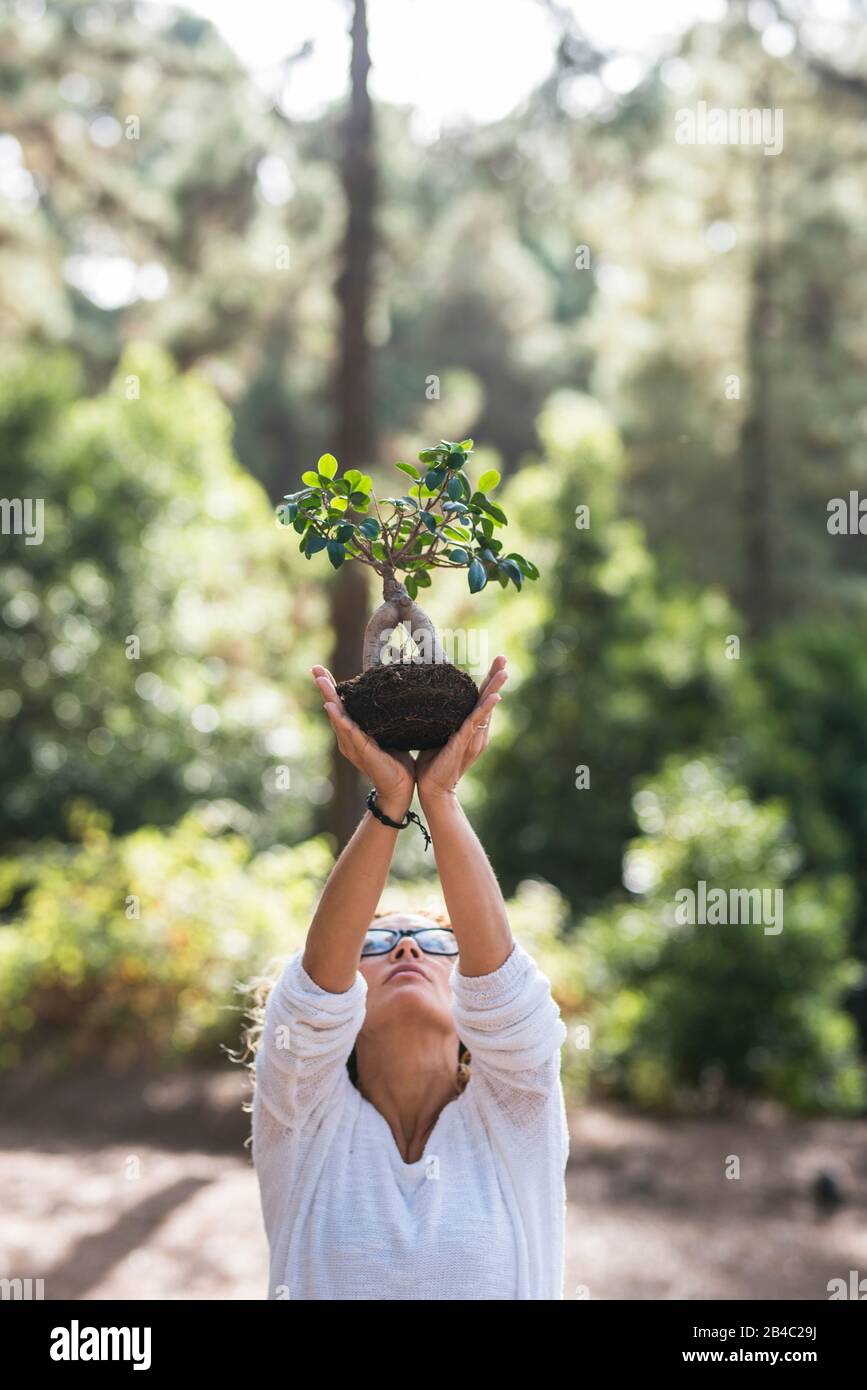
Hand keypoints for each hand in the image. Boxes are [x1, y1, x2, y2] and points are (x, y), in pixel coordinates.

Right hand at [311, 666, 414, 813]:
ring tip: (321, 680)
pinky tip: (332, 707)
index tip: (322, 670)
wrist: (400, 789)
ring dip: (329, 697)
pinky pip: (349, 732)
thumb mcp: (388, 734)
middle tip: (315, 668)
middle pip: (333, 708)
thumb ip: (384, 720)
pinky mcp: (362, 751)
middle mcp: (347, 739)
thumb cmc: (396, 762)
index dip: (332, 688)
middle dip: (325, 687)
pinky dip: (340, 718)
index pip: (341, 706)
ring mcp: (352, 745)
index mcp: (353, 734)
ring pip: (337, 716)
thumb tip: (393, 697)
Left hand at [415, 655, 507, 805]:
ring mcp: (473, 738)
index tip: (495, 662)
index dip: (488, 681)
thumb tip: (428, 699)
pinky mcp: (464, 744)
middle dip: (495, 678)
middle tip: (503, 658)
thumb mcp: (437, 734)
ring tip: (504, 672)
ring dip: (494, 689)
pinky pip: (475, 723)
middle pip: (488, 700)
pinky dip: (485, 709)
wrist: (433, 789)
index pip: (481, 700)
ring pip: (486, 709)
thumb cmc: (432, 763)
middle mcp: (477, 732)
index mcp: (471, 729)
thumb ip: (440, 719)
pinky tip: (493, 698)